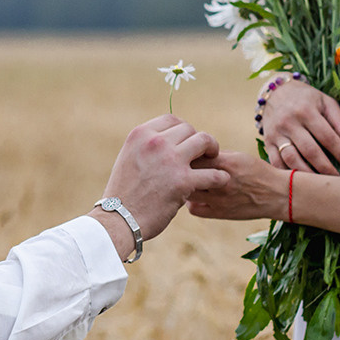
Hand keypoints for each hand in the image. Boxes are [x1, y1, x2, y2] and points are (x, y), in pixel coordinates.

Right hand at [91, 115, 227, 247]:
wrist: (118, 220)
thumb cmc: (123, 194)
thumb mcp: (128, 159)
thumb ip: (146, 147)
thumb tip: (168, 141)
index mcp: (140, 135)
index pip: (171, 120)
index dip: (183, 129)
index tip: (186, 140)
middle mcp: (155, 142)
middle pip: (189, 129)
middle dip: (197, 140)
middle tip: (202, 152)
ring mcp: (170, 160)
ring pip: (204, 141)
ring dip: (212, 149)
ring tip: (214, 159)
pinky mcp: (183, 181)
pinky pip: (212, 173)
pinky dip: (220, 177)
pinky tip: (221, 180)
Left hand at [186, 150, 289, 222]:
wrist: (277, 195)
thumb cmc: (259, 172)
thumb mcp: (239, 156)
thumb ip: (216, 155)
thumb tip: (194, 153)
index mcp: (226, 163)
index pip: (194, 155)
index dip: (187, 154)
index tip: (187, 154)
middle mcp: (221, 181)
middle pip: (187, 173)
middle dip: (182, 169)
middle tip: (181, 168)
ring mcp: (219, 200)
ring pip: (187, 192)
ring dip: (184, 185)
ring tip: (187, 182)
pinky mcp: (220, 214)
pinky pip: (194, 209)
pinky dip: (191, 202)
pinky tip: (196, 196)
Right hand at [261, 78, 339, 174]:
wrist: (275, 93)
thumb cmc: (305, 99)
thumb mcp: (326, 102)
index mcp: (307, 111)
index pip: (328, 137)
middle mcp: (290, 122)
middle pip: (310, 151)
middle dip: (326, 168)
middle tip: (338, 179)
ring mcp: (277, 134)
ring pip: (292, 159)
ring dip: (307, 174)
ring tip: (320, 183)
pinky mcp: (268, 142)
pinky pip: (276, 163)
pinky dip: (288, 174)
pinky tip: (300, 181)